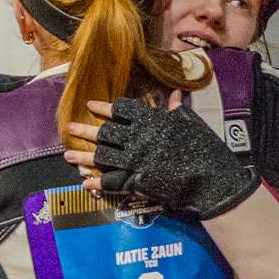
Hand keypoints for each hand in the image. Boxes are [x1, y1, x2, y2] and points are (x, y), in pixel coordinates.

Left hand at [64, 93, 259, 217]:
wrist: (211, 179)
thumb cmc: (204, 148)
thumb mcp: (191, 123)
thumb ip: (177, 109)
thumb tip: (174, 95)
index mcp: (152, 121)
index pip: (123, 109)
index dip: (106, 107)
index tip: (90, 104)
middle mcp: (140, 140)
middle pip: (106, 133)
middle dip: (86, 131)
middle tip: (70, 128)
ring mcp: (137, 162)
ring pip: (103, 158)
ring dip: (84, 157)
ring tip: (67, 156)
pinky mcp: (138, 183)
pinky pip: (112, 182)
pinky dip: (97, 183)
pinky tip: (85, 183)